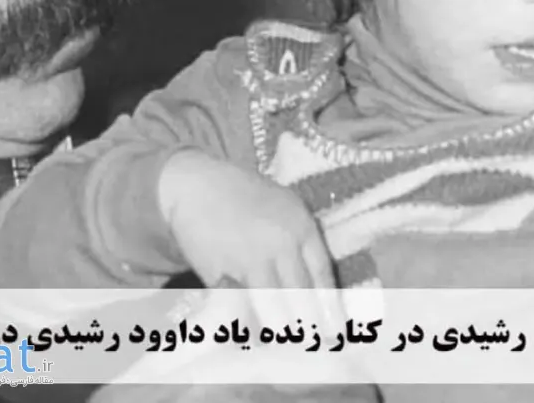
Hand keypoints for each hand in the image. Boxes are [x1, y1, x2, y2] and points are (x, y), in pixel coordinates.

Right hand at [157, 148, 342, 329]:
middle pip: (302, 300)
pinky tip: (254, 334)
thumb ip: (302, 243)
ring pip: (274, 311)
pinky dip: (249, 325)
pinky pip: (242, 310)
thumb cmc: (245, 196)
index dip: (330, 310)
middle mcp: (280, 244)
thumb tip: (320, 291)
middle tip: (314, 346)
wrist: (198, 187)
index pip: (323, 277)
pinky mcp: (221, 276)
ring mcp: (250, 261)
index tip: (335, 333)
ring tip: (285, 344)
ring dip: (281, 333)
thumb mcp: (284, 207)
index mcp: (301, 226)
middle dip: (310, 329)